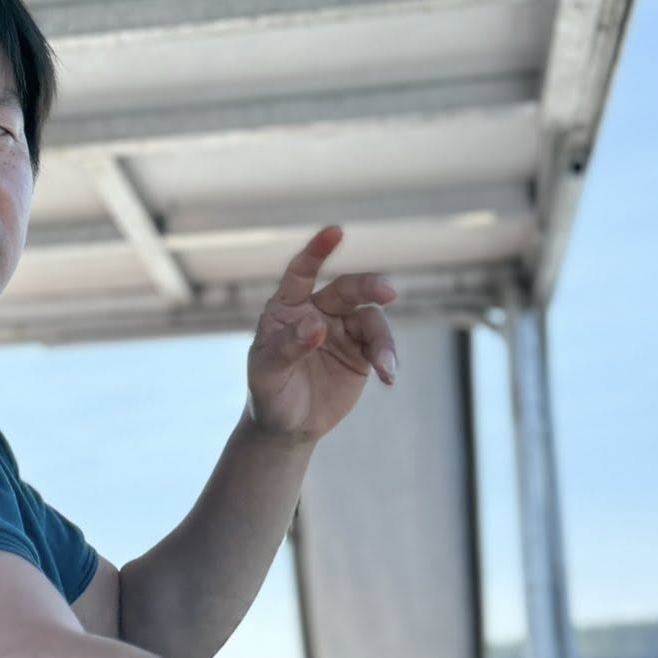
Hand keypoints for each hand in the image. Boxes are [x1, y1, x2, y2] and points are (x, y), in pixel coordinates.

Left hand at [246, 227, 396, 441]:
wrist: (287, 426)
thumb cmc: (268, 393)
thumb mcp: (268, 373)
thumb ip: (288, 347)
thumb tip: (317, 325)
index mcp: (287, 308)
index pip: (301, 273)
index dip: (317, 251)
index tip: (336, 231)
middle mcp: (318, 311)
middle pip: (347, 289)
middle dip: (369, 287)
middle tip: (387, 293)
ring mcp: (342, 330)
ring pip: (371, 319)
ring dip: (383, 340)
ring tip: (385, 367)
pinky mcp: (361, 352)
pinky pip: (381, 346)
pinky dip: (389, 358)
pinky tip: (389, 377)